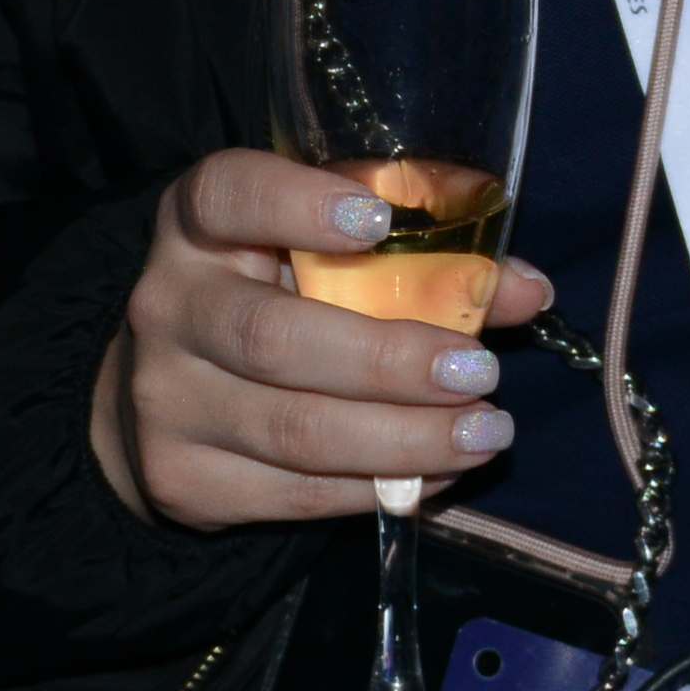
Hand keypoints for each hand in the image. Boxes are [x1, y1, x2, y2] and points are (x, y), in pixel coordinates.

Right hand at [86, 149, 556, 528]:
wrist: (171, 394)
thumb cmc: (277, 294)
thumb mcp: (330, 252)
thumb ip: (422, 254)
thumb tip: (523, 289)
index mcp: (197, 224)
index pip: (228, 197)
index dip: (298, 204)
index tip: (379, 221)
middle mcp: (167, 305)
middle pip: (273, 337)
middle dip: (389, 361)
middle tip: (479, 372)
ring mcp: (166, 399)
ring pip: (294, 430)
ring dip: (406, 438)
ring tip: (485, 433)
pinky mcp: (183, 479)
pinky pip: (296, 494)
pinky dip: (381, 488)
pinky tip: (440, 473)